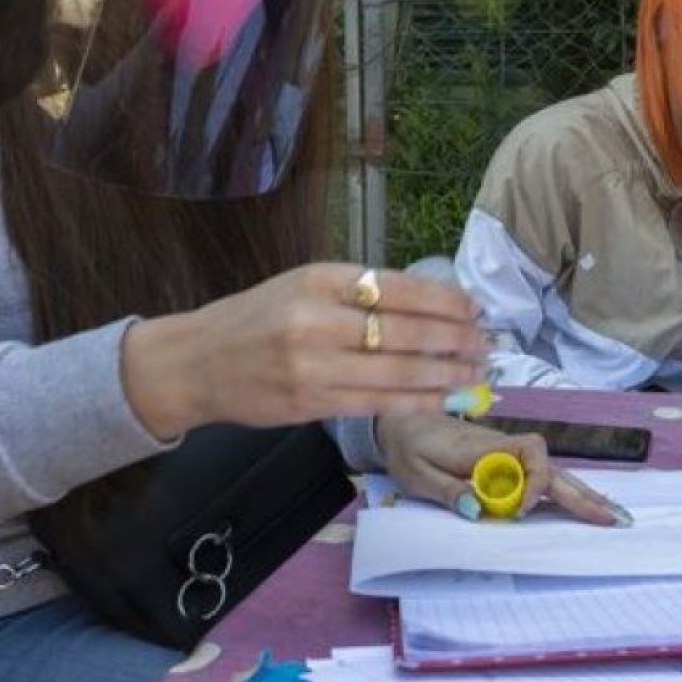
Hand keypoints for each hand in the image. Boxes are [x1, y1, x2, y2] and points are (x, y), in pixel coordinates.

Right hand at [120, 264, 488, 438]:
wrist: (195, 362)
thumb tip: (430, 304)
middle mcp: (317, 319)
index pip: (398, 287)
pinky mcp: (312, 402)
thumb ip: (357, 292)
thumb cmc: (255, 320)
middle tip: (486, 344)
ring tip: (476, 374)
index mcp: (318, 279)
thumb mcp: (302, 285)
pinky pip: (377, 402)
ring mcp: (314, 365)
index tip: (474, 308)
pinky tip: (442, 397)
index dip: (445, 301)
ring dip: (445, 375)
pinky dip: (416, 401)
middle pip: (405, 331)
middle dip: (455, 340)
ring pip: (397, 372)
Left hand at [374, 414, 628, 526]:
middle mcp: (503, 449)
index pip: (529, 456)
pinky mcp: (506, 464)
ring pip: (552, 473)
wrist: (399, 421)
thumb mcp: (416, 473)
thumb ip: (447, 490)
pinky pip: (541, 478)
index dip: (534, 484)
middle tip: (611, 519)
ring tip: (611, 516)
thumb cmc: (408, 447)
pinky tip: (583, 505)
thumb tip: (477, 508)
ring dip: (581, 493)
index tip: (520, 511)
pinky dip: (565, 492)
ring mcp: (508, 456)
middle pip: (552, 467)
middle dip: (581, 493)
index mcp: (483, 448)